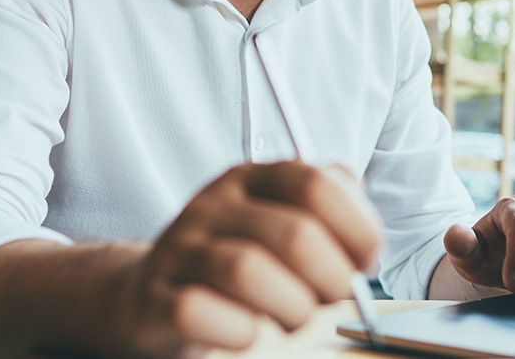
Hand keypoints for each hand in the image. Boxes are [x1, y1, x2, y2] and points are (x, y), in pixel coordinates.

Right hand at [113, 161, 381, 356]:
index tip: (365, 262)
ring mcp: (180, 250)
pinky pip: (195, 311)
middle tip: (333, 299)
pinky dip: (236, 330)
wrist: (149, 295)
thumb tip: (365, 233)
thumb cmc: (232, 263)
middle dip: (333, 278)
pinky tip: (248, 333)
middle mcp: (213, 205)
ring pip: (247, 270)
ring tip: (295, 319)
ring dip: (291, 307)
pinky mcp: (153, 299)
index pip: (317, 183)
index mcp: (251, 180)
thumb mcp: (277, 221)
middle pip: (295, 234)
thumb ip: (327, 208)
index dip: (357, 228)